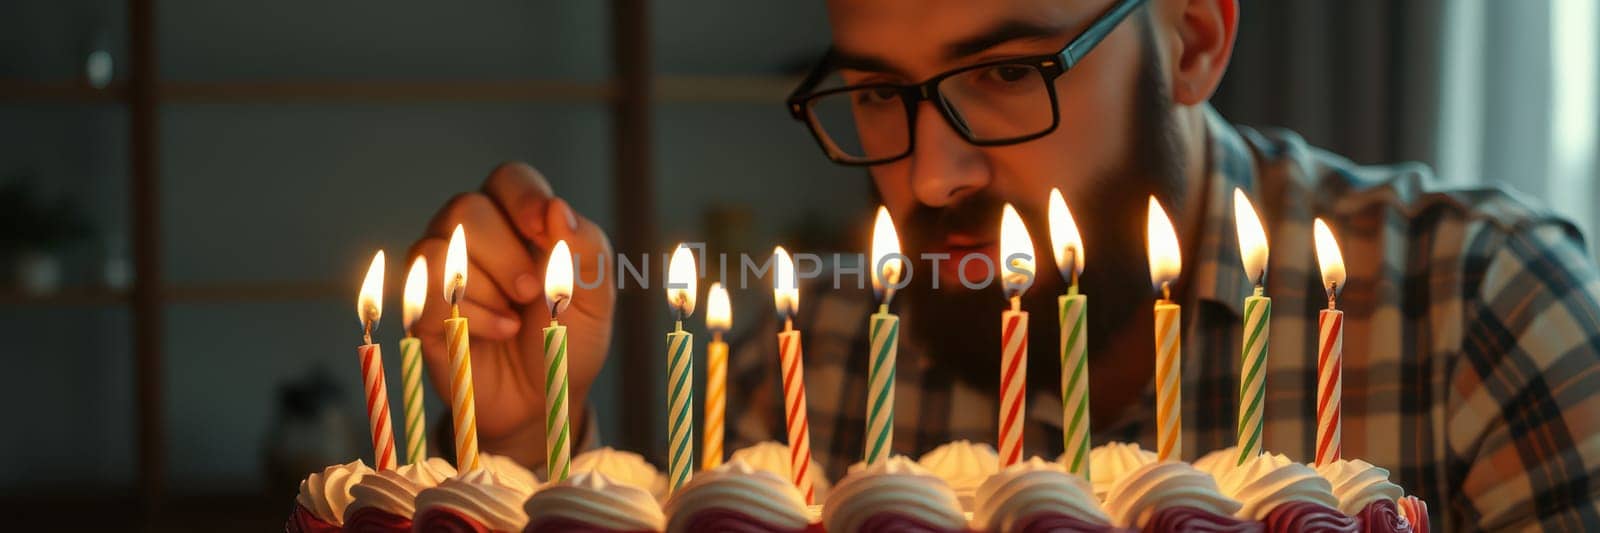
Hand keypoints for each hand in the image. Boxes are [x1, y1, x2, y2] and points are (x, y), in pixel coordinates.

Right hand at [409, 162, 614, 467]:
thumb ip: (587, 251)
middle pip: (466, 208)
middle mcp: (474, 239)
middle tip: (532, 292)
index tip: (543, 229)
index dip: (523, 197)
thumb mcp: (596, 299)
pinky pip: (428, 292)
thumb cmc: (567, 341)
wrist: (544, 401)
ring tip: (516, 318)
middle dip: (504, 251)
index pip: (509, 179)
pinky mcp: (422, 310)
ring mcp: (443, 273)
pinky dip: (472, 314)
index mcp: (519, 223)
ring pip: (440, 248)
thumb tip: (558, 207)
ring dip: (486, 286)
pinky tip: (500, 332)